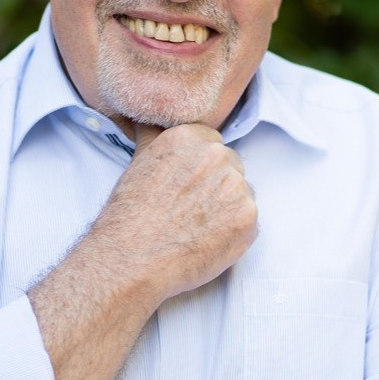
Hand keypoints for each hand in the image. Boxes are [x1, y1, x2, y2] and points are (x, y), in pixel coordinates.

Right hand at [88, 123, 256, 301]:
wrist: (132, 258)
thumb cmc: (130, 215)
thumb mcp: (138, 162)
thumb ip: (154, 137)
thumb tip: (150, 121)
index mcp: (190, 137)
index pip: (211, 142)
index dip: (200, 167)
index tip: (189, 185)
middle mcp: (216, 156)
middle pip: (230, 166)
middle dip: (216, 186)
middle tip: (191, 209)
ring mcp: (236, 186)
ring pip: (241, 193)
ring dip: (226, 208)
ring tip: (196, 228)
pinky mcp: (248, 218)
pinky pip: (248, 221)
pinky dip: (233, 232)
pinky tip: (208, 241)